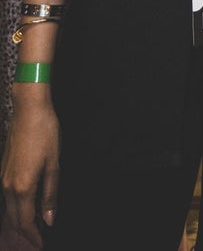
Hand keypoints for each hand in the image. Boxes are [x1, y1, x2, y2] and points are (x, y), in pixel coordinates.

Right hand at [1, 90, 60, 248]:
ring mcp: (4, 177)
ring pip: (8, 208)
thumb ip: (50, 193)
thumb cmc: (45, 132)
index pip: (25, 222)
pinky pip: (7, 196)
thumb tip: (49, 219)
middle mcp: (9, 185)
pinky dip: (15, 207)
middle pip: (13, 219)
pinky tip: (25, 207)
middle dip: (24, 233)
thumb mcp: (54, 163)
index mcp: (23, 187)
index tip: (41, 244)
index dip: (33, 236)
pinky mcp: (4, 169)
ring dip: (19, 221)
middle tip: (36, 242)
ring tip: (32, 228)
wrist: (29, 108)